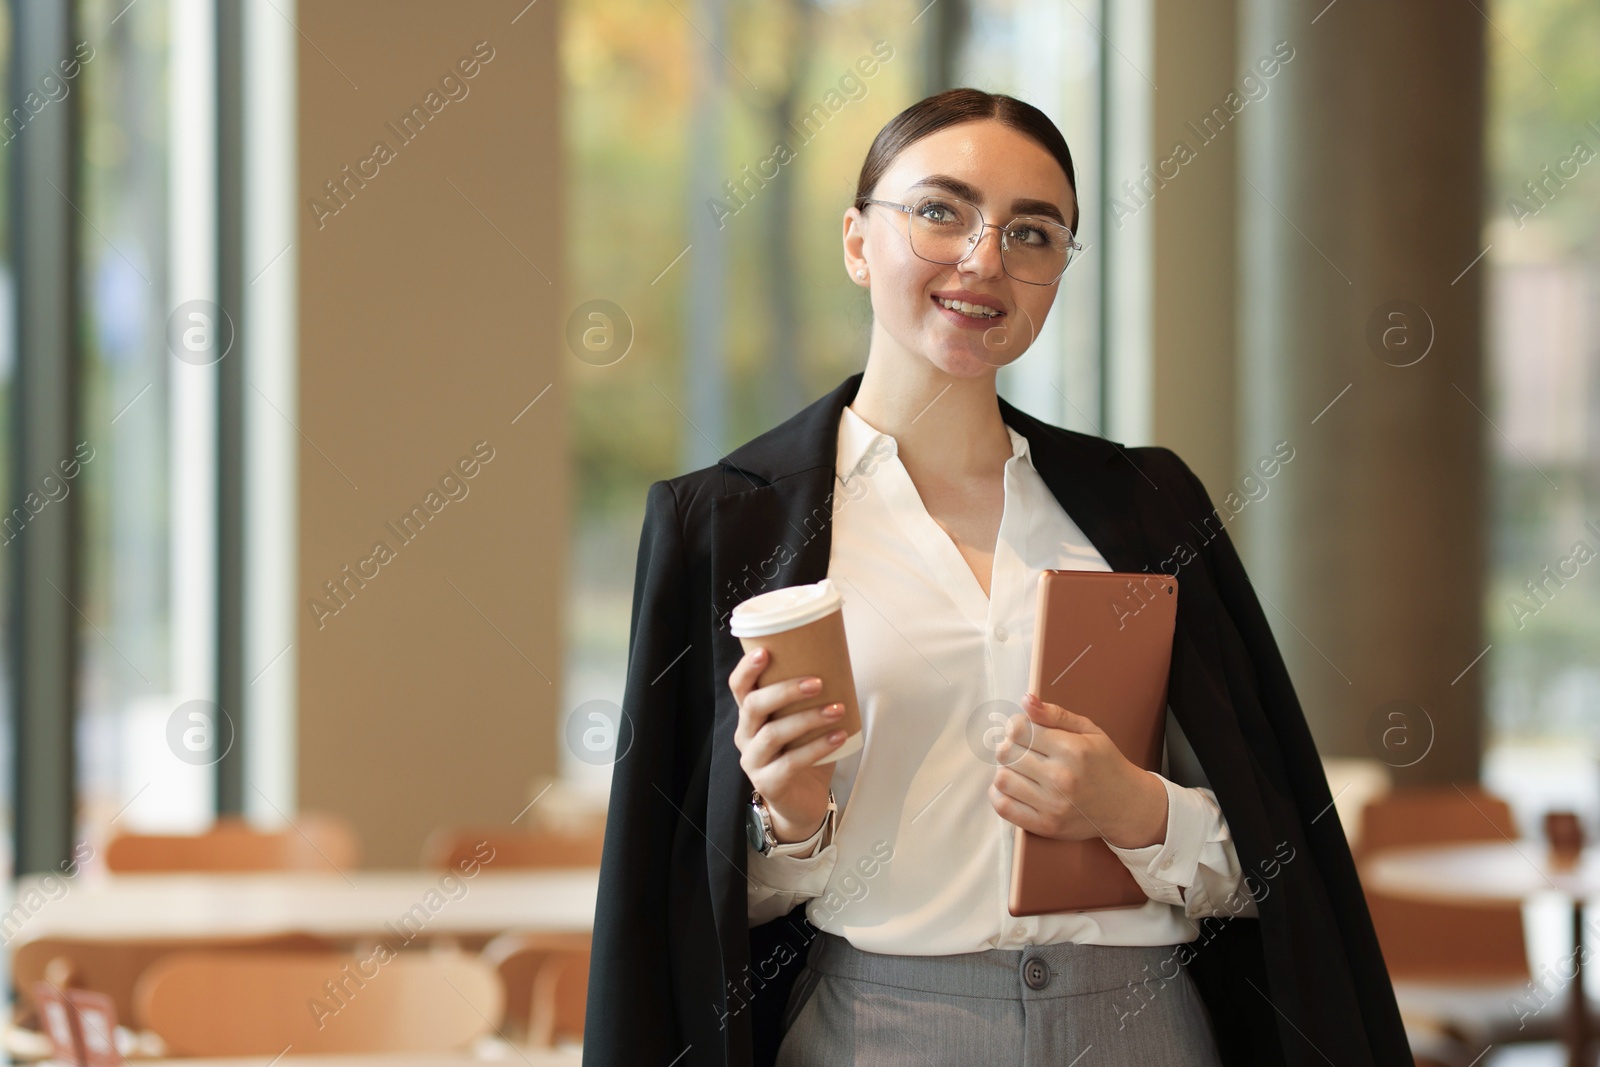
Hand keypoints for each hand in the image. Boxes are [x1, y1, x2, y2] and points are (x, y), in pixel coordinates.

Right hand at [729, 647, 845, 843]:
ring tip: (836, 709)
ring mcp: (753, 761)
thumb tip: (838, 662)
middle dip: (785, 690)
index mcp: (750, 716)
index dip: (747, 668)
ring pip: (773, 733)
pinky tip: (839, 736)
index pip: (739, 687)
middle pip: (753, 706)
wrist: (802, 802)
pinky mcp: (768, 783)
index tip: (765, 651)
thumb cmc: (802, 755)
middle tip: (817, 682)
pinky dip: (818, 747)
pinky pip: (791, 762)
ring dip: (808, 718)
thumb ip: (809, 699)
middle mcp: (745, 736)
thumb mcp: (802, 723)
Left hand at [988, 692, 1167, 848]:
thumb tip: (1026, 700)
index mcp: (1072, 750)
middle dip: (1011, 746)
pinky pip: (1003, 807)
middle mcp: (1061, 778)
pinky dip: (999, 795)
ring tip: (1021, 769)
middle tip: (1024, 750)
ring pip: (1002, 779)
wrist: (1127, 806)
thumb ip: (1055, 714)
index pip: (1019, 729)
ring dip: (1006, 770)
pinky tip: (1014, 787)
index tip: (1025, 730)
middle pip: (1006, 752)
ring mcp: (1053, 805)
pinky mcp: (1046, 826)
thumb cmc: (1106, 764)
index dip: (1017, 725)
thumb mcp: (1089, 731)